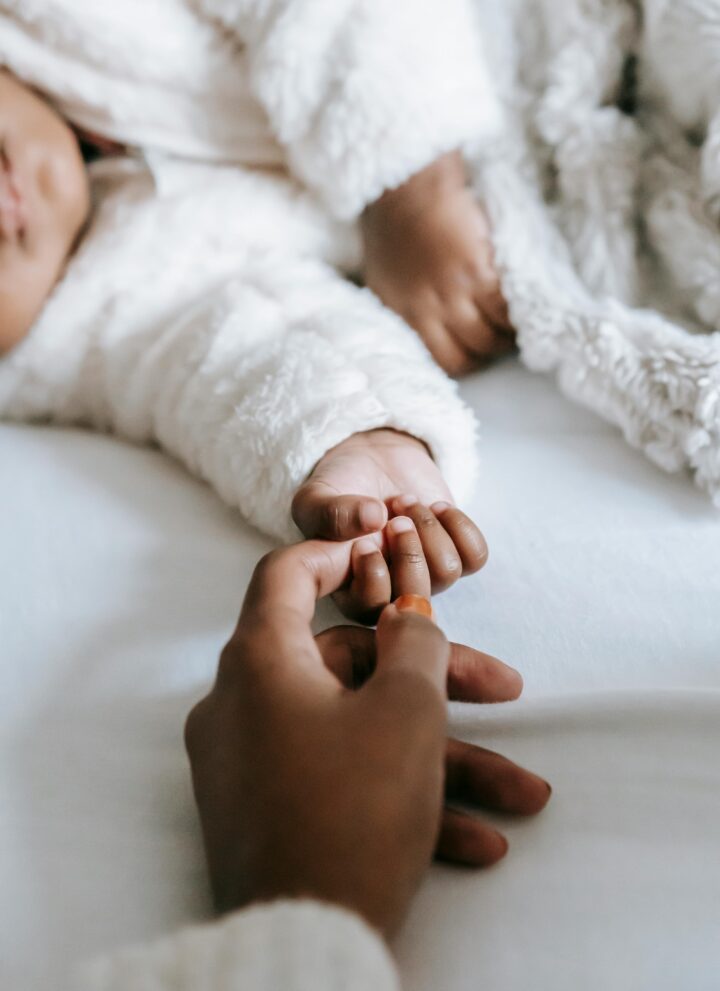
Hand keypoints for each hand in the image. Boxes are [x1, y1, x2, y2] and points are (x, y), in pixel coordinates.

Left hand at [185, 540, 550, 937]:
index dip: (339, 552)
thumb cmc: (354, 809)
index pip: (286, 576)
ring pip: (359, 734)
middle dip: (438, 684)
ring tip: (521, 795)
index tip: (385, 550)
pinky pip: (341, 783)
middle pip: (349, 666)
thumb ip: (415, 645)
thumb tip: (406, 616)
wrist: (305, 944)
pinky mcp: (270, 814)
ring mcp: (253, 765)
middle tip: (507, 693)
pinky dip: (402, 799)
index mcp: (259, 663)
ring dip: (441, 760)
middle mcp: (244, 706)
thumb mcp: (405, 713)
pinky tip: (478, 841)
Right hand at [292, 428, 487, 617]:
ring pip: (447, 573)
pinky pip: (475, 556)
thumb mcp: (317, 497)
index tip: (364, 541)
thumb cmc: (340, 486)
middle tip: (394, 518)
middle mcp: (392, 590)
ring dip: (430, 529)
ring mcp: (427, 574)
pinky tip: (436, 507)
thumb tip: (373, 519)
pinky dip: (459, 525)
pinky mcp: (455, 553)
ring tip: (407, 502)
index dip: (374, 577)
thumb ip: (331, 512)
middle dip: (409, 552)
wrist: (374, 459)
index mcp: (351, 590)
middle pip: (416, 598)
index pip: (371, 610)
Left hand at [362, 151, 514, 376]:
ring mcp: (452, 293)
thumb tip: (432, 330)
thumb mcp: (386, 278)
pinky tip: (521, 302)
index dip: (468, 360)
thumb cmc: (395, 227)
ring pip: (491, 337)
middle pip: (471, 354)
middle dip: (491, 349)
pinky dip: (517, 311)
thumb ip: (407, 308)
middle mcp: (426, 311)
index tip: (480, 349)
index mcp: (402, 315)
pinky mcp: (477, 272)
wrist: (407, 186)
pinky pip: (505, 308)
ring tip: (515, 320)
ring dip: (508, 333)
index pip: (444, 362)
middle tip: (504, 334)